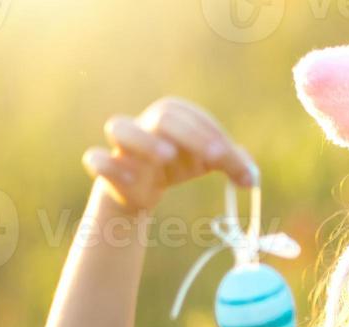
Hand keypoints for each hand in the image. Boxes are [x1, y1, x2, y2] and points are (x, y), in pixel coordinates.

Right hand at [81, 96, 258, 213]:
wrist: (138, 190)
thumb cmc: (176, 166)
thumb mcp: (207, 162)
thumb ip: (232, 164)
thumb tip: (251, 177)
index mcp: (172, 115)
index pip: (194, 118)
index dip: (215, 136)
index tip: (234, 164)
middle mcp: (147, 123)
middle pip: (164, 116)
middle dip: (192, 135)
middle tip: (216, 157)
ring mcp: (124, 145)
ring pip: (120, 127)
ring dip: (144, 140)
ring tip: (166, 156)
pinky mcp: (107, 168)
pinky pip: (96, 159)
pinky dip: (107, 165)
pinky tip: (128, 178)